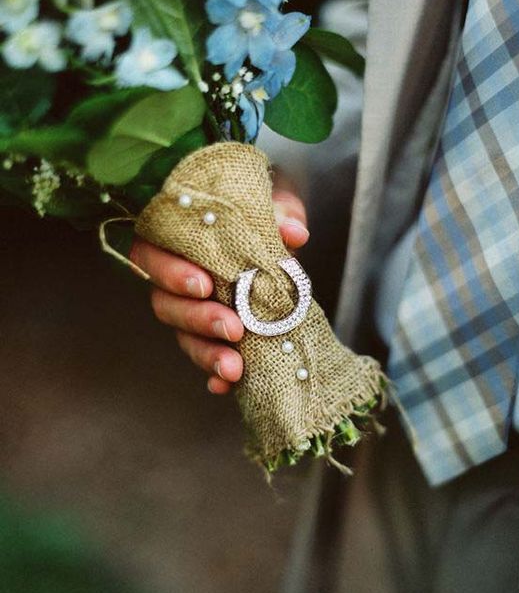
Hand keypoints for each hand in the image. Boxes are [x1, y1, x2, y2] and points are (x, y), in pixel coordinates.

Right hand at [129, 185, 308, 394]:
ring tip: (234, 367)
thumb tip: (294, 234)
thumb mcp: (270, 205)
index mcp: (174, 240)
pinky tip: (227, 387)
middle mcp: (173, 279)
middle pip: (166, 304)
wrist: (275, 230)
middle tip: (232, 328)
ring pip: (184, 336)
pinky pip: (204, 359)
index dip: (171, 273)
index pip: (152, 256)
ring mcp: (190, 311)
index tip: (205, 284)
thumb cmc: (260, 212)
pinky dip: (214, 376)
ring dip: (207, 353)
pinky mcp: (209, 335)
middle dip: (198, 319)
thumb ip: (278, 215)